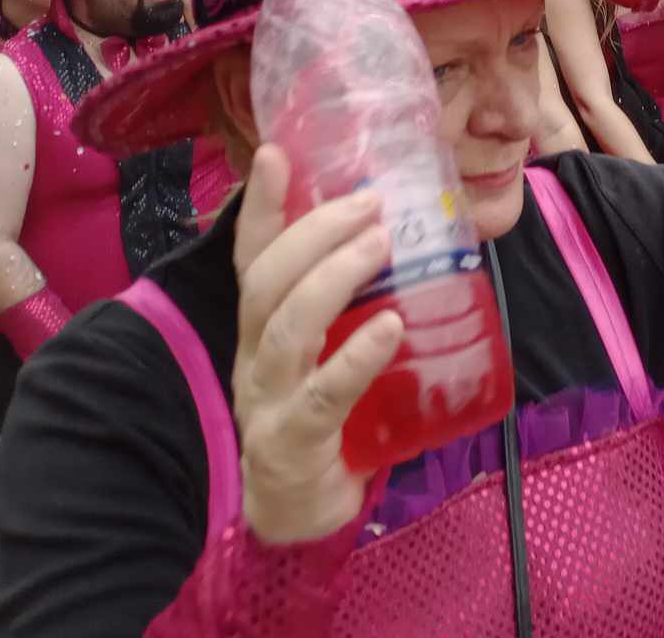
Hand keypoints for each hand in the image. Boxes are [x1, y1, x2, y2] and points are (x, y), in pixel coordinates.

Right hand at [231, 147, 401, 544]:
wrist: (301, 512)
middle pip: (267, 280)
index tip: (275, 151)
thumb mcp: (332, 345)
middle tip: (370, 201)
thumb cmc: (328, 414)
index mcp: (263, 325)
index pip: (252, 254)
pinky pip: (324, 394)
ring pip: (287, 327)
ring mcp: (269, 398)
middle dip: (315, 231)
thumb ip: (357, 297)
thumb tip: (411, 230)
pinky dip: (357, 357)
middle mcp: (255, 353)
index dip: (259, 203)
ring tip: (380, 244)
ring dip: (334, 278)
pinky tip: (389, 329)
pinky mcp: (294, 441)